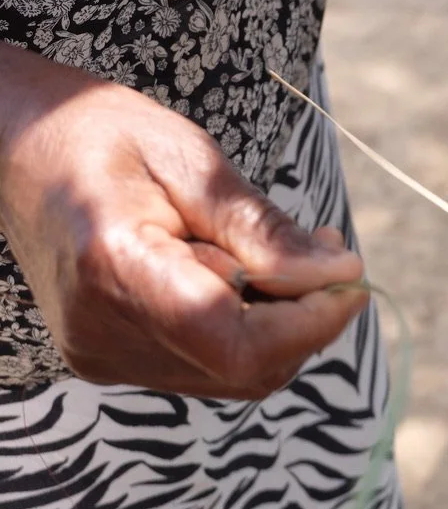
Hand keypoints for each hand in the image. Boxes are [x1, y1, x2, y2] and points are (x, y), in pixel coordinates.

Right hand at [0, 45, 366, 398]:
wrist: (14, 148)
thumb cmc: (99, 134)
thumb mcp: (189, 156)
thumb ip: (261, 226)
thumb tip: (339, 276)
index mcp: (114, 267)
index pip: (234, 340)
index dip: (309, 323)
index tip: (352, 278)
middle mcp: (103, 331)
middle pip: (243, 367)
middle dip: (307, 321)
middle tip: (330, 255)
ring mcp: (103, 354)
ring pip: (233, 374)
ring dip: (284, 326)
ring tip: (292, 256)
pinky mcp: (111, 358)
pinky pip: (207, 364)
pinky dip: (249, 329)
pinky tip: (248, 277)